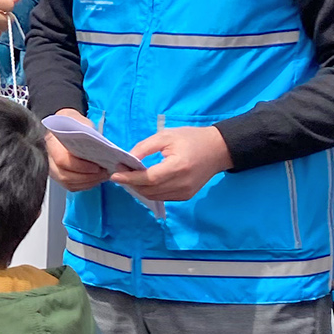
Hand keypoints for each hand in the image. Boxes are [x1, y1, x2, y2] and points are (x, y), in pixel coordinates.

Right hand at [45, 110, 114, 191]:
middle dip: (88, 177)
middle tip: (105, 172)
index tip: (97, 166)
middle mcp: (48, 158)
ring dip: (88, 182)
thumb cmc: (71, 123)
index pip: (62, 160)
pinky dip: (85, 185)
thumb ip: (87, 133)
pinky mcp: (58, 175)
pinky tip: (96, 179)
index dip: (80, 166)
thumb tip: (101, 147)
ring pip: (68, 183)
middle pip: (65, 176)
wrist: (61, 126)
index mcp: (51, 142)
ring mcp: (51, 168)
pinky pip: (70, 186)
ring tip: (103, 176)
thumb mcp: (80, 122)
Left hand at [113, 125, 232, 202]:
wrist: (218, 150)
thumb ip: (145, 147)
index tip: (115, 175)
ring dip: (139, 188)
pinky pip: (162, 197)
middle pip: (149, 190)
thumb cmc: (192, 139)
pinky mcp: (186, 196)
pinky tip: (144, 181)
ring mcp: (185, 193)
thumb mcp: (166, 136)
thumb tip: (127, 159)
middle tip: (121, 172)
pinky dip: (150, 191)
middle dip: (131, 183)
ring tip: (130, 176)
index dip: (130, 178)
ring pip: (153, 196)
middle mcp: (182, 184)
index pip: (149, 178)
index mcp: (178, 167)